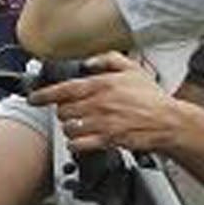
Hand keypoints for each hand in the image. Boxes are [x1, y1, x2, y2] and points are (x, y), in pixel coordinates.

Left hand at [29, 53, 183, 153]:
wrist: (169, 122)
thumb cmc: (154, 98)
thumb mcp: (133, 69)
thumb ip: (108, 59)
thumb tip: (89, 62)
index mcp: (102, 85)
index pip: (64, 89)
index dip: (44, 95)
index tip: (34, 98)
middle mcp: (99, 104)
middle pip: (63, 110)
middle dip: (63, 112)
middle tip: (70, 112)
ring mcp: (102, 123)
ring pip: (69, 128)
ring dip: (70, 128)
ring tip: (78, 126)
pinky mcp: (108, 140)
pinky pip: (79, 145)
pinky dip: (75, 144)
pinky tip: (81, 141)